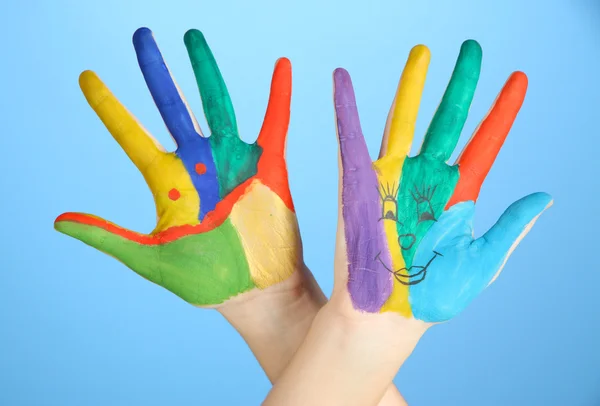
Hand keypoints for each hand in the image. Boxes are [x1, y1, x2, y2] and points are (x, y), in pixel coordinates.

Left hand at [54, 28, 301, 306]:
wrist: (253, 294)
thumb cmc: (205, 281)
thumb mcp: (149, 258)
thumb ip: (108, 236)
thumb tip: (59, 220)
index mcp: (168, 184)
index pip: (132, 137)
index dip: (110, 107)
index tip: (87, 77)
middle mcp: (199, 166)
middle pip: (173, 108)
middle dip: (156, 73)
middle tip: (141, 36)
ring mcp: (233, 163)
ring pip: (217, 106)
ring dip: (205, 71)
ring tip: (192, 37)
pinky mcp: (268, 169)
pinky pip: (274, 125)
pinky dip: (278, 96)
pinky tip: (281, 66)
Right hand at [333, 40, 551, 322]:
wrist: (384, 318)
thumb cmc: (431, 299)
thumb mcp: (481, 263)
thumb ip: (511, 227)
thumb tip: (545, 197)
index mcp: (458, 196)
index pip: (486, 142)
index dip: (503, 110)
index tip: (518, 79)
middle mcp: (426, 180)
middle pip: (446, 120)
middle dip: (460, 84)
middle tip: (473, 48)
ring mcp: (391, 178)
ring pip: (402, 120)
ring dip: (411, 87)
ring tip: (422, 52)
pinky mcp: (357, 184)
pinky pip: (350, 139)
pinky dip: (345, 109)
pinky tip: (342, 81)